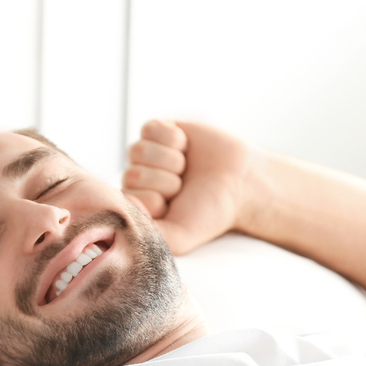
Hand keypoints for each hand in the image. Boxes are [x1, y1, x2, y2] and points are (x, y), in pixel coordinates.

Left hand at [123, 120, 259, 254]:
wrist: (239, 184)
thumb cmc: (208, 213)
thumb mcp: (180, 237)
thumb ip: (149, 233)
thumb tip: (126, 203)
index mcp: (136, 207)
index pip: (127, 200)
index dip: (156, 201)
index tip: (175, 205)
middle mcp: (137, 180)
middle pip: (133, 174)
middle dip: (166, 181)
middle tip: (183, 186)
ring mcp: (146, 155)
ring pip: (139, 150)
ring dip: (171, 160)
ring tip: (184, 168)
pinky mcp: (158, 131)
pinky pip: (150, 128)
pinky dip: (173, 138)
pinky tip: (185, 147)